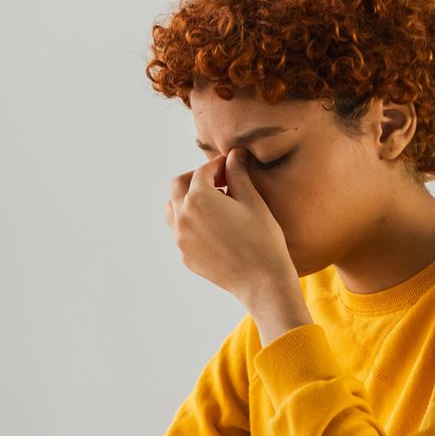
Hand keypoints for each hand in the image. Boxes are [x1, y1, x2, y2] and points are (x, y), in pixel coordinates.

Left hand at [165, 148, 311, 342]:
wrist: (262, 281)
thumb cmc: (262, 239)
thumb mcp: (252, 201)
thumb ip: (238, 174)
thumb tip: (234, 154)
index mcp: (198, 199)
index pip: (202, 171)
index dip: (218, 165)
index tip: (231, 165)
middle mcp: (182, 218)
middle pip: (178, 186)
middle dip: (196, 178)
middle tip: (219, 181)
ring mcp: (180, 239)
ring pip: (172, 208)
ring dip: (187, 199)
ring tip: (213, 202)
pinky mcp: (185, 255)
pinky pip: (180, 231)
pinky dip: (190, 221)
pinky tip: (213, 225)